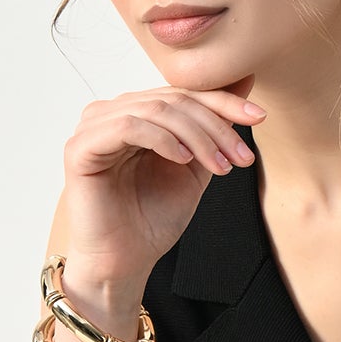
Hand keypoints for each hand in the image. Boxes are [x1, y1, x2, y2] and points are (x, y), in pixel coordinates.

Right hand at [58, 84, 265, 299]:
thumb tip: (245, 81)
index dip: (223, 102)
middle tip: (242, 156)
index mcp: (137, 113)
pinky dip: (161, 140)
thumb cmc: (153, 218)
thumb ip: (213, 128)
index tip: (260, 118)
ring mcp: (93, 127)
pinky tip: (182, 160)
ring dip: (196, 136)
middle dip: (215, 126)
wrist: (125, 261)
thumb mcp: (195, 166)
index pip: (184, 94)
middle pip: (173, 99)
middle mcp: (112, 112)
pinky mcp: (80, 148)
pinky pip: (127, 126)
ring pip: (155, 110)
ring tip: (220, 166)